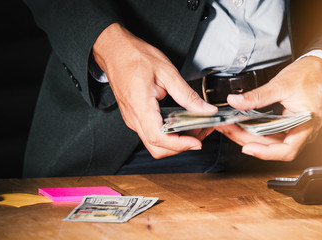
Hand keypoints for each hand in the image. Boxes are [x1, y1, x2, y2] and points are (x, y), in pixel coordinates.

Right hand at [93, 23, 216, 157]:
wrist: (115, 51)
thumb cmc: (135, 57)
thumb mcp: (167, 72)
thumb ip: (188, 95)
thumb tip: (206, 110)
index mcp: (140, 106)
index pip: (159, 138)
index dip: (180, 144)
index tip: (196, 142)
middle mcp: (134, 118)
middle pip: (157, 148)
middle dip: (181, 147)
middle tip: (200, 135)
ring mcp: (133, 119)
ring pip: (155, 144)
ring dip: (176, 142)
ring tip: (194, 129)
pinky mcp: (135, 117)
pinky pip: (152, 134)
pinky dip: (169, 135)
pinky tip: (182, 124)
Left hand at [215, 57, 321, 160]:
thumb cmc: (312, 75)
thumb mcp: (281, 84)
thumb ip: (257, 96)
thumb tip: (235, 102)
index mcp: (306, 125)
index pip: (287, 150)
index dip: (266, 153)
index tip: (248, 147)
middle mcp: (303, 132)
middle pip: (274, 147)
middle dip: (248, 140)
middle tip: (229, 130)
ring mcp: (297, 129)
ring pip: (272, 141)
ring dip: (251, 136)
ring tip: (231, 127)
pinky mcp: (291, 125)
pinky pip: (274, 133)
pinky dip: (258, 130)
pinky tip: (244, 125)